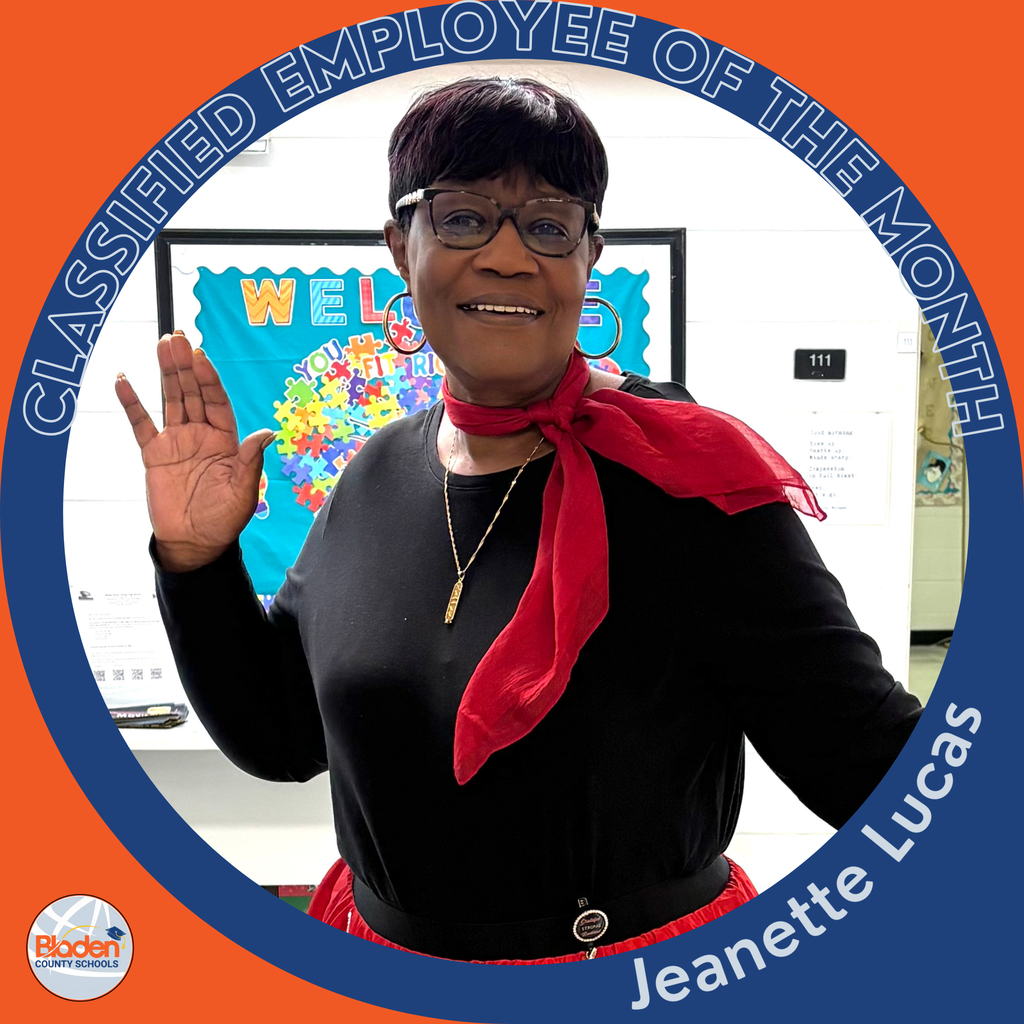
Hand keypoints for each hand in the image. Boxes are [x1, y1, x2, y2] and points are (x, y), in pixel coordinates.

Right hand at [115, 331, 275, 571]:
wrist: (196, 543)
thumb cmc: (225, 519)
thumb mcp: (244, 491)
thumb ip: (250, 460)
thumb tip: (267, 432)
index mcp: (226, 440)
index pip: (217, 402)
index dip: (210, 379)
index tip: (201, 356)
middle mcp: (201, 434)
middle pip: (193, 393)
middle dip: (186, 366)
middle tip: (178, 337)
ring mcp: (177, 442)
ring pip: (170, 400)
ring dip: (166, 373)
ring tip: (161, 344)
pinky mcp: (154, 454)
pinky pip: (141, 424)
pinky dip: (132, 402)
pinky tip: (124, 379)